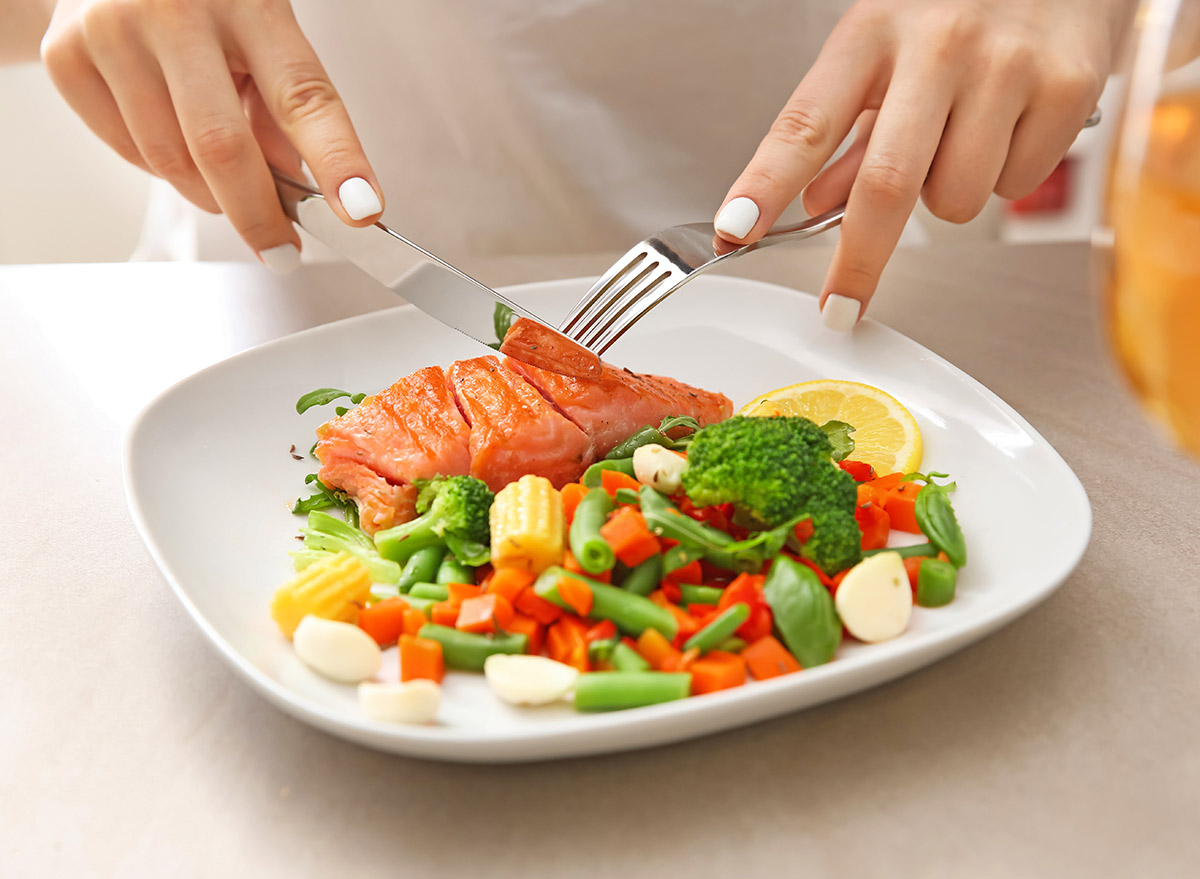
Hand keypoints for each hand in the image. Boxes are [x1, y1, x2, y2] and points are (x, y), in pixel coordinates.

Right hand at [40, 0, 382, 270]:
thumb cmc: (203, 3)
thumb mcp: (261, 36)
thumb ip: (283, 111)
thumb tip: (303, 195)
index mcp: (248, 0)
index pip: (303, 94)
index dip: (337, 159)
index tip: (361, 209)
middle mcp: (176, 9)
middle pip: (222, 147)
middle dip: (258, 215)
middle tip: (282, 250)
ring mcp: (112, 30)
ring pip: (171, 162)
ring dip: (208, 193)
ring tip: (220, 171)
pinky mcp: (67, 56)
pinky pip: (128, 152)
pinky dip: (160, 167)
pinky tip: (168, 130)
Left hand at [713, 0, 1133, 328]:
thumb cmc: (964, 4)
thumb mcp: (887, 52)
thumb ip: (850, 132)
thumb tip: (817, 206)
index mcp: (874, 32)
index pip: (806, 123)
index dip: (765, 183)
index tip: (735, 228)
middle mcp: (939, 43)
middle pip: (886, 183)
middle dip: (858, 260)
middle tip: (841, 303)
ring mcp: (1006, 64)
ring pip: (954, 199)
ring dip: (948, 197)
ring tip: (965, 138)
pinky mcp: (1068, 87)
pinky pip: (1015, 187)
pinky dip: (1007, 176)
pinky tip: (1013, 125)